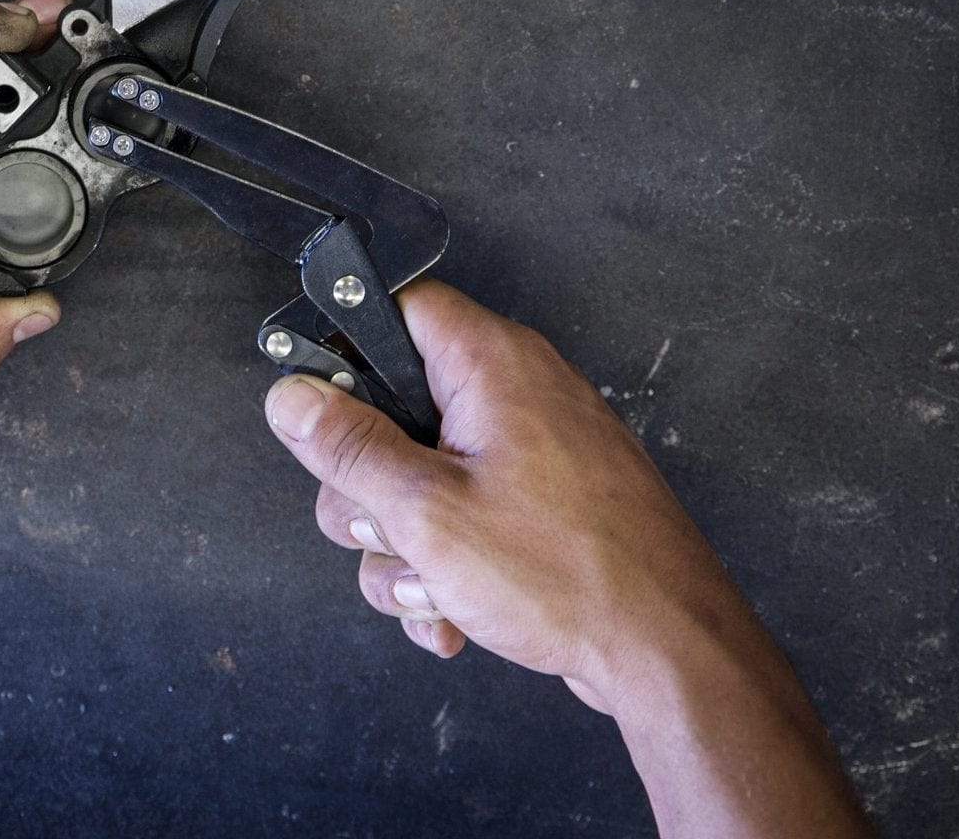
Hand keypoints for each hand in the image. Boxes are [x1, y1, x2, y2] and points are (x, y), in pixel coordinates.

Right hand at [264, 279, 760, 713]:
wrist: (665, 651)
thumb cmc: (572, 574)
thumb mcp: (427, 510)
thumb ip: (349, 448)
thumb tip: (292, 399)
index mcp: (490, 365)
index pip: (395, 308)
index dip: (343, 350)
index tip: (318, 409)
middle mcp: (512, 395)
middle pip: (387, 412)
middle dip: (365, 490)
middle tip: (388, 525)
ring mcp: (526, 454)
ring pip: (412, 483)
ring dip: (400, 548)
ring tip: (435, 587)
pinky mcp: (534, 507)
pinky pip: (456, 521)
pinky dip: (441, 570)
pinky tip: (453, 611)